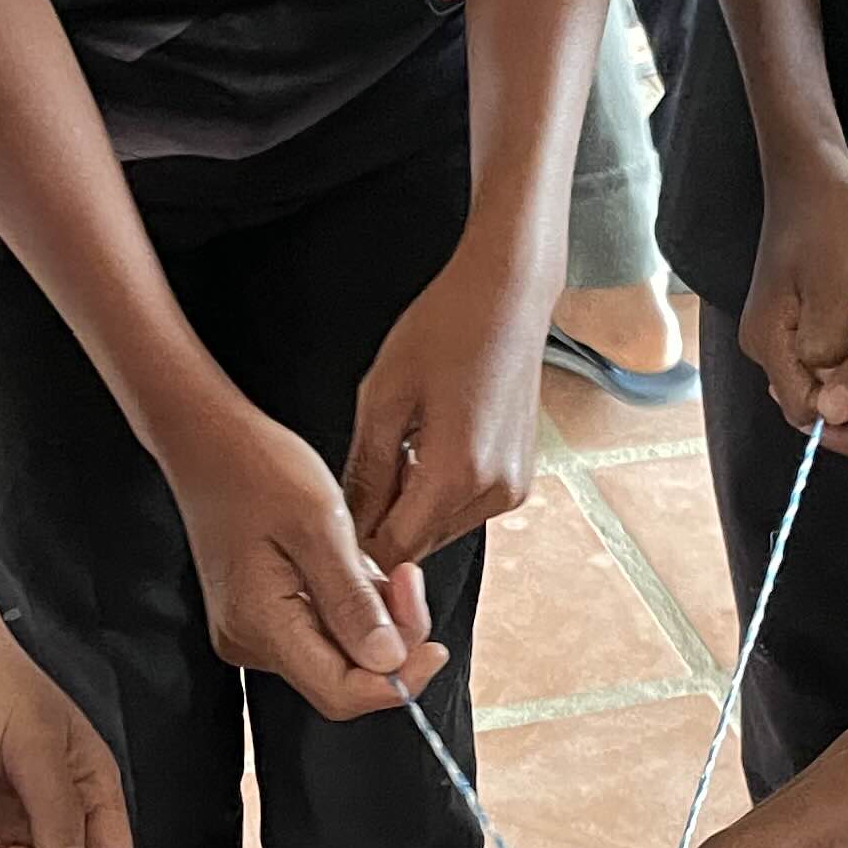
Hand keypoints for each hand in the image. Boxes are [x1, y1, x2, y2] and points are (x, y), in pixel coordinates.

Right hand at [161, 401, 449, 721]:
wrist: (206, 442)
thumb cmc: (256, 470)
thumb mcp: (319, 526)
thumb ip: (353, 600)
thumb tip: (389, 662)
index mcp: (261, 624)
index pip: (340, 693)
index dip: (397, 681)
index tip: (435, 646)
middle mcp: (251, 641)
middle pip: (343, 676)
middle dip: (391, 639)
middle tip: (407, 578)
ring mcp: (253, 631)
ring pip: (337, 653)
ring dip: (373, 618)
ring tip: (371, 560)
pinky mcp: (261, 615)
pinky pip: (321, 630)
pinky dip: (351, 607)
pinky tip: (350, 565)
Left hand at [344, 247, 547, 569]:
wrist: (507, 296)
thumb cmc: (445, 329)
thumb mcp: (383, 397)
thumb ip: (364, 471)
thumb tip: (344, 523)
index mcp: (457, 474)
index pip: (394, 550)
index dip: (356, 551)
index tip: (329, 535)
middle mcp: (493, 492)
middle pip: (419, 544)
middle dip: (382, 527)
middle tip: (351, 489)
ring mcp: (512, 489)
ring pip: (440, 529)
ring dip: (409, 510)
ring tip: (392, 456)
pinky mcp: (518, 480)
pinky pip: (464, 508)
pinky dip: (436, 495)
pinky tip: (423, 451)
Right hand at [739, 154, 847, 427]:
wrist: (809, 176)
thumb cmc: (823, 223)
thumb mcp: (833, 289)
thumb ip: (828, 350)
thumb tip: (833, 396)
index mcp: (768, 342)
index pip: (803, 409)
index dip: (846, 406)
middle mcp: (763, 344)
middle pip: (808, 397)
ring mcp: (774, 331)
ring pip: (817, 377)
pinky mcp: (789, 318)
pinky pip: (818, 354)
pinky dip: (847, 351)